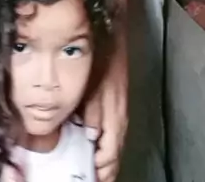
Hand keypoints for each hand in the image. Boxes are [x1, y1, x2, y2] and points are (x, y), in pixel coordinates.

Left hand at [83, 46, 127, 181]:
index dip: (100, 169)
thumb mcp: (93, 89)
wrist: (113, 41)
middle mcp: (120, 118)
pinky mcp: (117, 102)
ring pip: (115, 142)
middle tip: (94, 176)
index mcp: (115, 118)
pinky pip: (114, 130)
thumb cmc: (101, 62)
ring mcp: (120, 110)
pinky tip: (97, 140)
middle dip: (105, 168)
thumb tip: (89, 136)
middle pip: (114, 152)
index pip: (109, 155)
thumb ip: (92, 116)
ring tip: (96, 166)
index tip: (90, 176)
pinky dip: (107, 141)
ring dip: (106, 156)